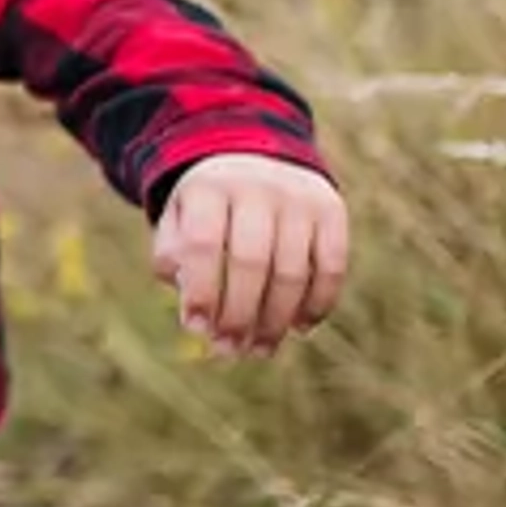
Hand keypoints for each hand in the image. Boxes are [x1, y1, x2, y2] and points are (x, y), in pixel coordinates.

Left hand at [150, 154, 350, 357]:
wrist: (256, 157)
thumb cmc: (208, 207)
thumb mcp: (178, 219)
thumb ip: (174, 257)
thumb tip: (194, 307)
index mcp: (209, 188)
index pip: (203, 244)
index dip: (201, 290)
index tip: (196, 327)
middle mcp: (257, 187)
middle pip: (251, 262)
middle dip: (239, 314)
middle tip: (229, 349)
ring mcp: (299, 197)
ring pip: (293, 270)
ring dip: (276, 319)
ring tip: (259, 349)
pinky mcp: (332, 209)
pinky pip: (332, 265)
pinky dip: (318, 302)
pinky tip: (300, 327)